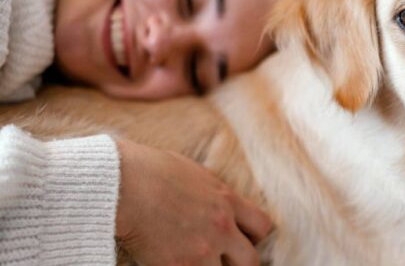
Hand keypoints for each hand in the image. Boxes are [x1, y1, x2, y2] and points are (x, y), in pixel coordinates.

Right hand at [115, 140, 271, 265]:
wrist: (121, 183)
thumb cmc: (148, 170)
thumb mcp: (193, 173)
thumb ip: (212, 193)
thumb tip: (216, 200)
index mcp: (227, 200)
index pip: (262, 227)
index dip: (253, 237)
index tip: (242, 240)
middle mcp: (221, 228)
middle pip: (251, 261)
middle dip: (239, 263)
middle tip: (224, 262)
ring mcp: (202, 251)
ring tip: (192, 261)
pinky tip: (171, 264)